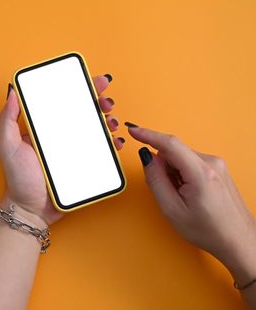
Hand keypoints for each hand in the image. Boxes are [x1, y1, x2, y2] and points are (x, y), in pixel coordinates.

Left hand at [0, 75, 123, 226]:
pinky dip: (112, 144)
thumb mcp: (8, 145)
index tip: (93, 80)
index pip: (64, 100)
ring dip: (109, 120)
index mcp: (45, 127)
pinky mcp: (84, 165)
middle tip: (106, 102)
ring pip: (97, 129)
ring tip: (111, 122)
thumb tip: (12, 92)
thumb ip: (8, 119)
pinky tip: (115, 141)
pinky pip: (102, 151)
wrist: (31, 209)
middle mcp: (61, 136)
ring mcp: (74, 150)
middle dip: (100, 101)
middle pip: (85, 111)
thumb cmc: (18, 178)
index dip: (80, 88)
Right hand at [127, 124, 255, 285]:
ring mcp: (217, 165)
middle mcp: (211, 163)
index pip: (169, 144)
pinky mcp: (218, 169)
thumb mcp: (172, 209)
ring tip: (183, 197)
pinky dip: (183, 175)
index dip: (148, 135)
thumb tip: (147, 158)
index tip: (133, 130)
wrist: (238, 240)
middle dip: (163, 167)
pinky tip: (190, 194)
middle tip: (167, 192)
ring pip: (181, 158)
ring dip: (174, 173)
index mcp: (200, 172)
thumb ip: (156, 180)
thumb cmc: (210, 230)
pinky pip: (190, 163)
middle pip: (174, 152)